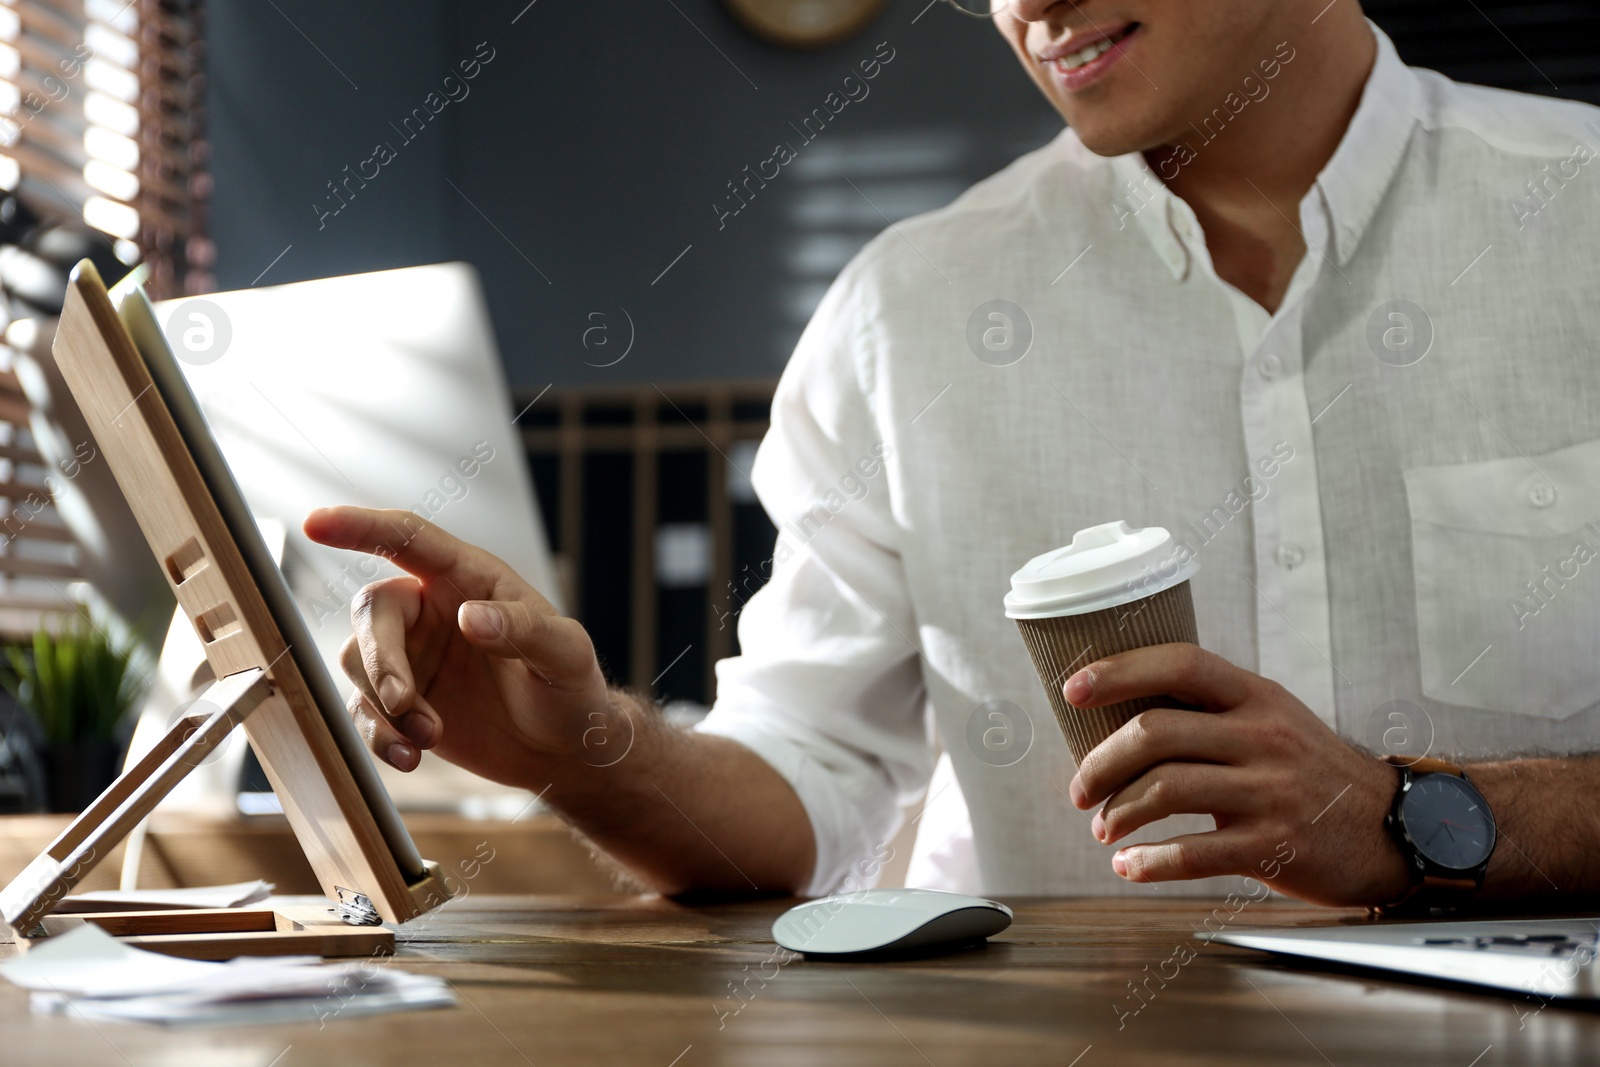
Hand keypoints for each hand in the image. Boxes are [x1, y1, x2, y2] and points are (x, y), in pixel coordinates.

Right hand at [302, 506, 622, 786]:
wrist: (563, 748)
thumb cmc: (571, 686)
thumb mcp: (565, 654)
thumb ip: (522, 630)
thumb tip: (470, 617)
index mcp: (468, 578)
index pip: (407, 538)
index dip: (361, 527)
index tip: (316, 523)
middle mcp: (431, 608)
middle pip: (372, 612)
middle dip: (379, 660)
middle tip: (404, 703)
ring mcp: (411, 655)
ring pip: (357, 663)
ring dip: (383, 706)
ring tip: (430, 738)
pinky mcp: (401, 702)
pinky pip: (363, 710)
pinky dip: (378, 735)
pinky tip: (408, 757)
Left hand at [1062, 644, 1410, 906]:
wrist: (1392, 828)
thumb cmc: (1312, 771)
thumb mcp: (1272, 719)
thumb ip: (1210, 711)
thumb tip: (1119, 711)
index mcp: (1255, 697)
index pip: (1179, 663)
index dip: (1118, 671)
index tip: (1072, 690)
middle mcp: (1262, 737)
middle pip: (1154, 732)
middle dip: (1099, 763)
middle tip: (1079, 790)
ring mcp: (1269, 792)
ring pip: (1164, 790)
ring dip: (1118, 813)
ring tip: (1105, 829)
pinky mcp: (1273, 845)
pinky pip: (1192, 853)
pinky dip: (1148, 863)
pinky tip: (1131, 866)